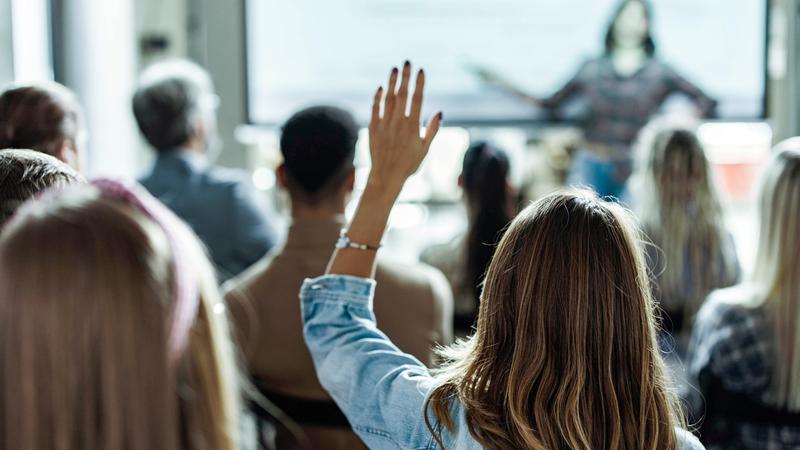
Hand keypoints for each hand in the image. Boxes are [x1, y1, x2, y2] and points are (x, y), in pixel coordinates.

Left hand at [368, 62, 441, 189]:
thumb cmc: (409, 165)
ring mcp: (384, 125)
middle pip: (402, 94)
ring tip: (394, 69)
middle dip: (405, 77)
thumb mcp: (425, 149)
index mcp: (413, 127)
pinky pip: (375, 109)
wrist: (386, 177)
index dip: (419, 84)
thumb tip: (440, 112)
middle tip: (407, 62)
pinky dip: (377, 97)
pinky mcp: (373, 129)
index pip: (417, 99)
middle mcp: (398, 123)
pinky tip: (380, 88)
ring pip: (388, 99)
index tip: (421, 70)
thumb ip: (432, 130)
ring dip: (391, 83)